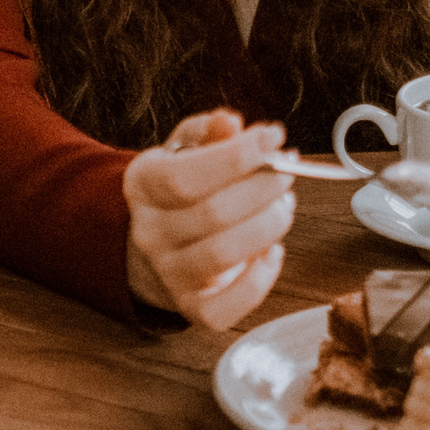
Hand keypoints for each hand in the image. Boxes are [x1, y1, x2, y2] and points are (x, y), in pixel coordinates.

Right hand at [122, 109, 295, 329]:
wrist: (160, 246)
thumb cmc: (184, 192)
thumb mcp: (188, 151)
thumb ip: (209, 133)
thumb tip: (229, 122)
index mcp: (142, 185)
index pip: (183, 175)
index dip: (235, 156)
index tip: (273, 137)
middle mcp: (149, 232)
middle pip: (211, 213)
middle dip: (262, 188)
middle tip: (286, 172)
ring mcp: (169, 273)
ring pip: (222, 254)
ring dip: (268, 225)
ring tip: (283, 206)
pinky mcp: (194, 307)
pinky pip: (228, 305)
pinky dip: (261, 278)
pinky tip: (273, 251)